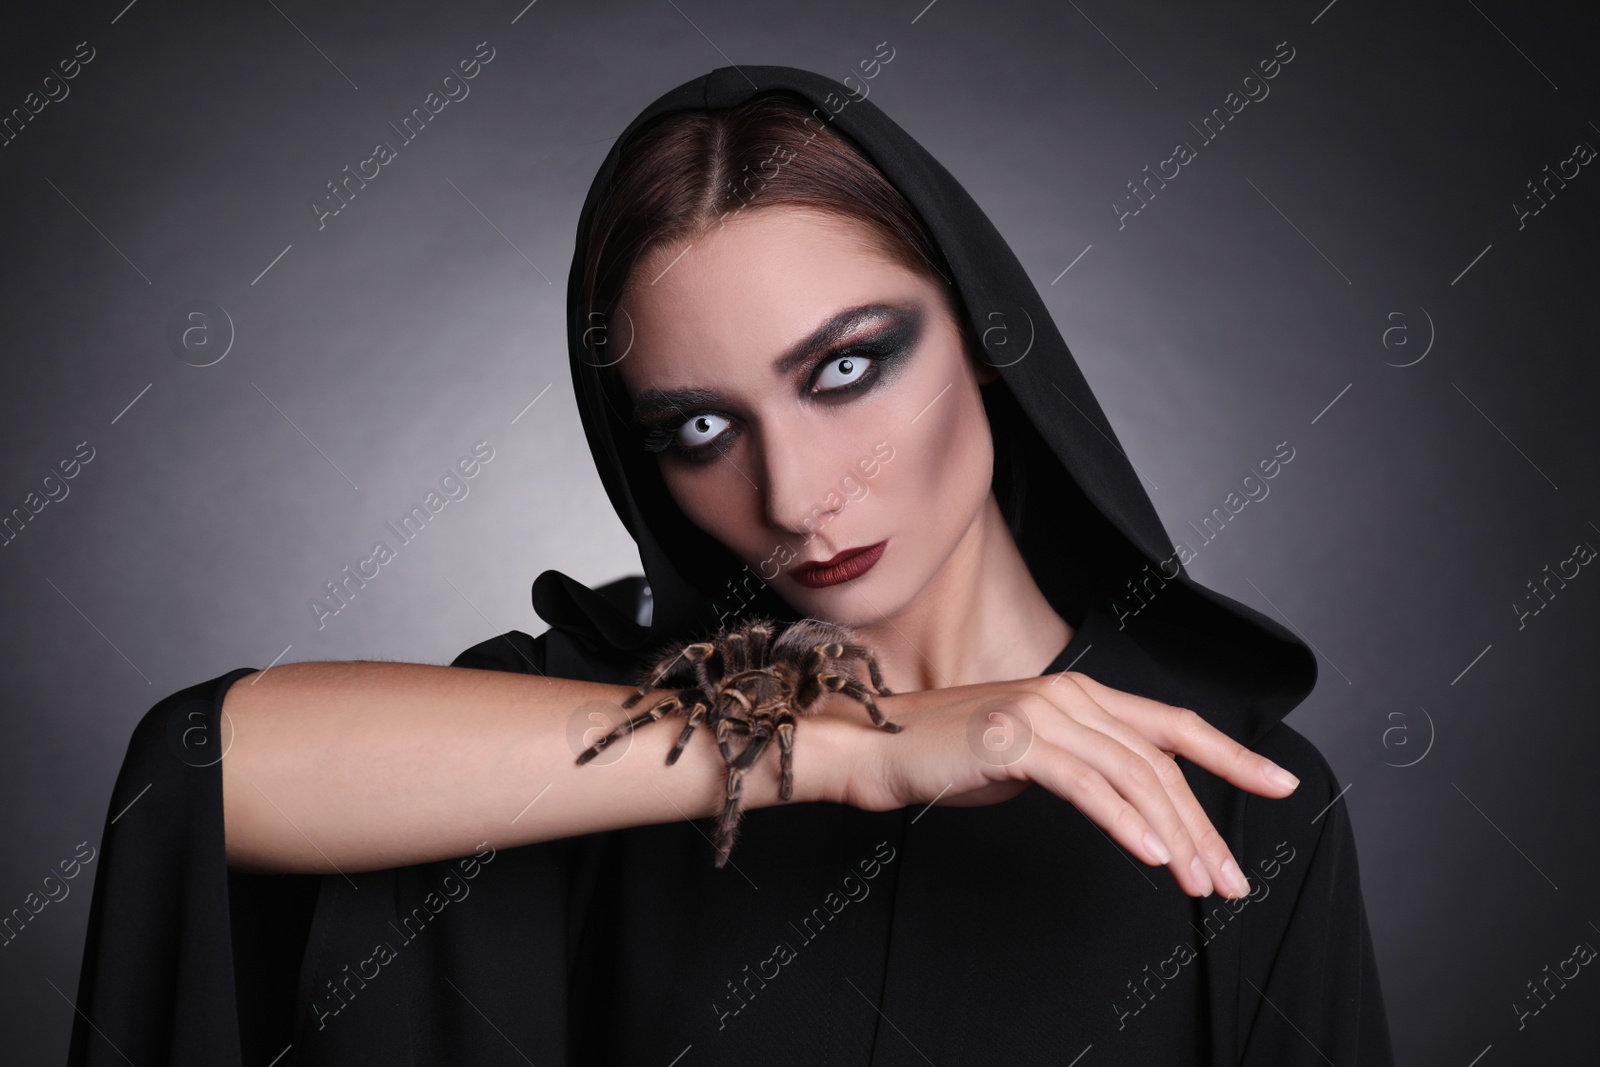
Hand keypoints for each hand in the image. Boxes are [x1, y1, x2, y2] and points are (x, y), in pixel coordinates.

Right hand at [811, 670, 1299, 898]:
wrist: (872, 747)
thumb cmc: (942, 757)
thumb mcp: (1027, 758)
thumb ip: (1078, 765)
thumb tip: (1119, 796)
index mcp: (1079, 695)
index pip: (1171, 726)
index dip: (1230, 755)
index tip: (1281, 784)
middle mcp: (1071, 696)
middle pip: (1162, 762)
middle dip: (1208, 823)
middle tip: (1234, 878)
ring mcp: (1046, 714)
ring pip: (1135, 778)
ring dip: (1176, 836)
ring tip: (1203, 885)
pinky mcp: (1018, 742)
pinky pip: (1089, 788)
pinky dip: (1127, 824)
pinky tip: (1154, 858)